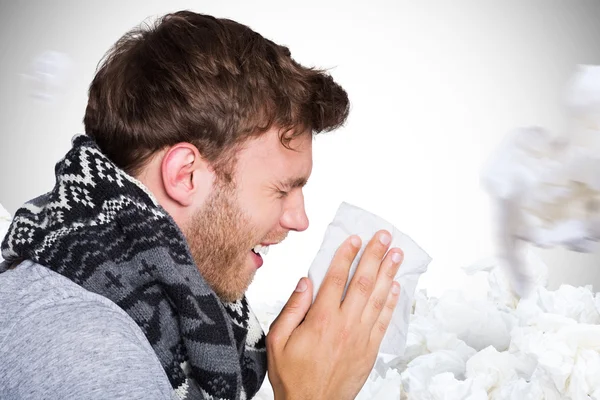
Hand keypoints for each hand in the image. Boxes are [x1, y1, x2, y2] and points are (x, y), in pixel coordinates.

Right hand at [266, 230, 403, 399]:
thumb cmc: (293, 376)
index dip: (347, 255)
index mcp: (321, 320)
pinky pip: (384, 321)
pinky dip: (392, 303)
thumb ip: (292, 309)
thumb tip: (305, 283)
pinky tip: (396, 288)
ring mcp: (361, 337)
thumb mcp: (277, 341)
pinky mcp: (370, 350)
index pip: (336, 278)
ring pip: (378, 298)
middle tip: (383, 236)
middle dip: (374, 255)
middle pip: (363, 282)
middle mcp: (345, 325)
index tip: (354, 239)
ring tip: (396, 254)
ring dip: (388, 273)